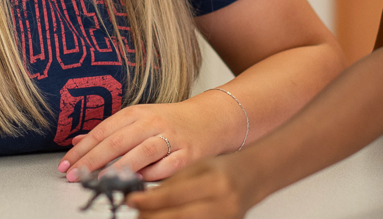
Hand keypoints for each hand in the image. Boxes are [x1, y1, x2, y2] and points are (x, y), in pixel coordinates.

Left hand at [59, 97, 241, 181]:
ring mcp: (170, 137)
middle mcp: (152, 122)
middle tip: (76, 176)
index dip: (82, 149)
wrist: (210, 119)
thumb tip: (77, 142)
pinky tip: (138, 183)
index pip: (103, 131)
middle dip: (93, 160)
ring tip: (101, 179)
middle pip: (117, 141)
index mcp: (136, 113)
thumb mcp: (138, 119)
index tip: (66, 165)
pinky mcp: (188, 153)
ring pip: (141, 152)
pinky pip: (167, 167)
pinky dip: (152, 175)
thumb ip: (109, 131)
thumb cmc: (170, 122)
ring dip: (119, 167)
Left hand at [128, 155, 257, 218]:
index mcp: (215, 182)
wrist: (252, 179)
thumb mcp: (197, 167)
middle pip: (176, 218)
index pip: (173, 196)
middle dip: (150, 216)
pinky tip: (165, 217)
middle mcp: (222, 205)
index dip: (148, 201)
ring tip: (148, 215)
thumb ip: (172, 183)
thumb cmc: (223, 169)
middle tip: (136, 211)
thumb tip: (143, 198)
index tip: (130, 200)